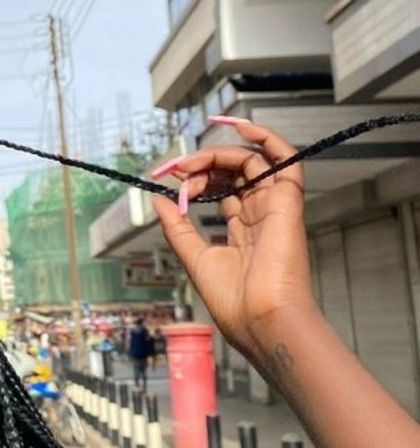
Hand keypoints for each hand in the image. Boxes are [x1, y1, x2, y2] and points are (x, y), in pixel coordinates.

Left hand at [150, 119, 318, 371]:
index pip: (222, 190)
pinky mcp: (288, 202)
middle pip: (234, 173)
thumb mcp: (194, 259)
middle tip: (174, 171)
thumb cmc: (234, 303)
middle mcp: (261, 216)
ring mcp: (275, 208)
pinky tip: (242, 127)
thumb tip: (159, 199)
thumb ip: (177, 227)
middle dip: (201, 164)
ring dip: (218, 154)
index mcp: (243, 232)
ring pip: (252, 161)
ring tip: (189, 165)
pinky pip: (286, 159)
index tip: (169, 181)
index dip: (195, 178)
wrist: (262, 321)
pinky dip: (268, 138)